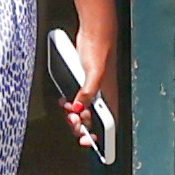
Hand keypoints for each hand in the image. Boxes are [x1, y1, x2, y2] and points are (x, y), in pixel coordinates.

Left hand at [59, 21, 118, 152]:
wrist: (95, 32)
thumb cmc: (100, 50)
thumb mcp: (95, 72)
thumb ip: (87, 91)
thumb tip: (79, 107)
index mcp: (110, 95)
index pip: (108, 123)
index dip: (100, 136)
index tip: (88, 142)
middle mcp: (103, 94)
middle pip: (93, 119)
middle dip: (82, 125)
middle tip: (73, 123)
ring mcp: (93, 88)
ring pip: (83, 110)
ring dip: (74, 115)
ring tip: (68, 113)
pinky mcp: (84, 81)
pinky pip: (77, 98)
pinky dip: (70, 104)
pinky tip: (65, 102)